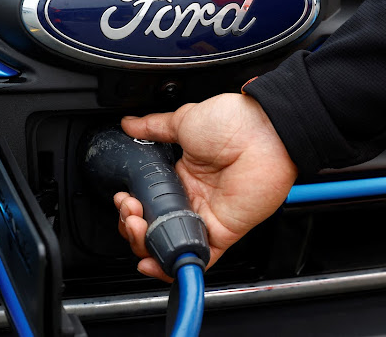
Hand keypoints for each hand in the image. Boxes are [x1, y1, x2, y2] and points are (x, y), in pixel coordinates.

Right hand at [113, 93, 296, 281]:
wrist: (262, 130)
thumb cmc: (232, 122)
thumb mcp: (183, 121)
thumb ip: (153, 127)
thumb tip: (129, 124)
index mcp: (182, 176)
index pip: (149, 203)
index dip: (131, 206)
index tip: (123, 198)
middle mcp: (193, 199)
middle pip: (155, 227)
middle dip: (132, 225)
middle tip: (129, 211)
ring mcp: (207, 217)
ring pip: (170, 244)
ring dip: (145, 244)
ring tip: (136, 227)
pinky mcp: (222, 232)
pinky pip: (197, 257)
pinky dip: (173, 265)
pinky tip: (152, 261)